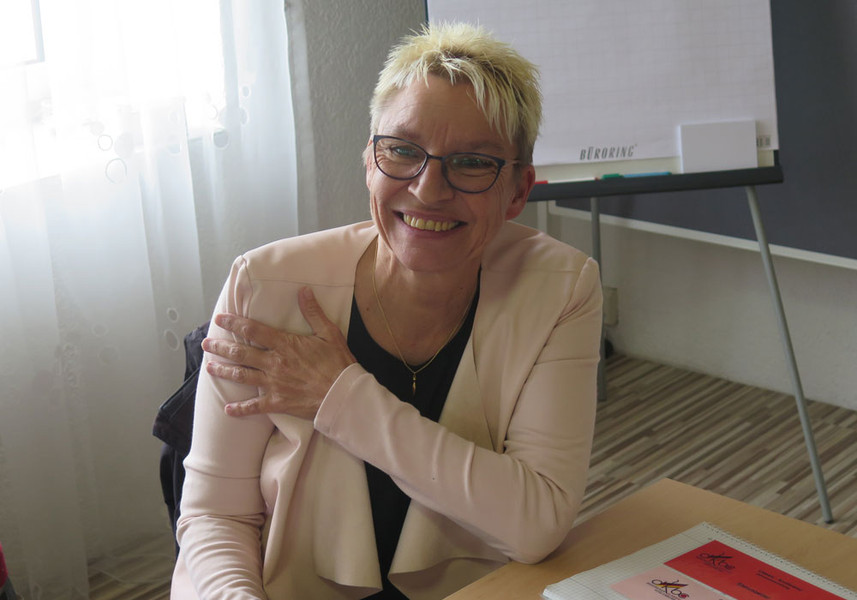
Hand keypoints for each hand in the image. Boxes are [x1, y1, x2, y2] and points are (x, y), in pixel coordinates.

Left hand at [202, 287, 355, 419]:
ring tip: (209, 367)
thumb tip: (303, 291)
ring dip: (223, 371)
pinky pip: (254, 407)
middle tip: (205, 343)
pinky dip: (239, 409)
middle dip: (221, 347)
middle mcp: (274, 363)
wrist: (343, 395)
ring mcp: (274, 384)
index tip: (220, 319)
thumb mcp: (329, 333)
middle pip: (241, 353)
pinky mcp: (278, 402)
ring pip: (242, 376)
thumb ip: (313, 312)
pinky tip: (227, 409)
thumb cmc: (338, 363)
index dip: (234, 323)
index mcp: (285, 345)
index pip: (253, 330)